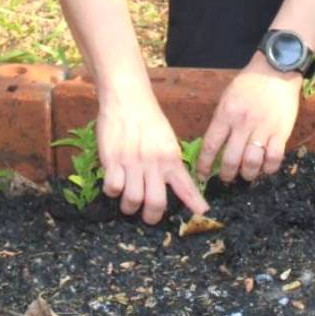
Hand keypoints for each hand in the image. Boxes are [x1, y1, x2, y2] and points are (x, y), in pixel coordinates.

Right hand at [96, 87, 208, 224]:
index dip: (194, 202)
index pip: (186, 185)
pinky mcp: (112, 159)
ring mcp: (132, 162)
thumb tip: (175, 181)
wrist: (127, 98)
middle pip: (155, 203)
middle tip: (149, 217)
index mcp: (170, 157)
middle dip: (152, 216)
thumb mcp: (167, 139)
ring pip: (133, 199)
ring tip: (129, 203)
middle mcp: (153, 162)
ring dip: (130, 206)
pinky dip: (113, 191)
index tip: (202, 212)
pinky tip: (114, 185)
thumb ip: (171, 161)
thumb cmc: (148, 118)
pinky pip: (113, 187)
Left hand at [197, 57, 301, 184]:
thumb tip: (215, 145)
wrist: (276, 71)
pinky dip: (268, 168)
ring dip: (247, 174)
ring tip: (246, 175)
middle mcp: (243, 124)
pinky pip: (274, 158)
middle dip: (226, 174)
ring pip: (252, 163)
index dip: (204, 164)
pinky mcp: (281, 132)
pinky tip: (265, 168)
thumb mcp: (227, 97)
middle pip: (231, 159)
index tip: (202, 174)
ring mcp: (263, 129)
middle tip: (226, 178)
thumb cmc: (249, 83)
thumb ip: (221, 120)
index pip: (211, 145)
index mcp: (226, 114)